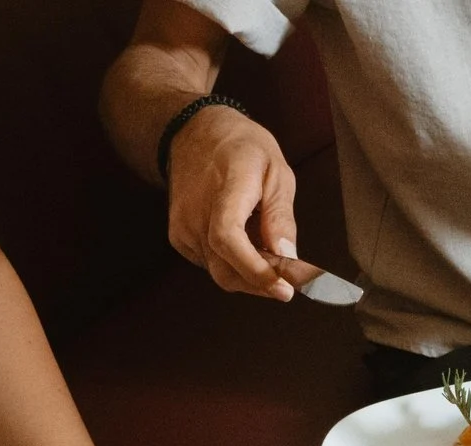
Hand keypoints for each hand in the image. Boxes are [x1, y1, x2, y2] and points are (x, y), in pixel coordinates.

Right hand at [164, 105, 316, 300]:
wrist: (194, 133)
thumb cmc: (241, 148)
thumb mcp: (276, 171)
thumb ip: (281, 216)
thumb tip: (288, 256)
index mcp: (226, 186)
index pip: (228, 237)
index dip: (255, 270)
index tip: (283, 288)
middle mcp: (196, 211)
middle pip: (226, 268)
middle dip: (262, 284)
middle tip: (291, 283)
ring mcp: (183, 226)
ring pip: (220, 273)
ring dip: (251, 277)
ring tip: (273, 261)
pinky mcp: (179, 237)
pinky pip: (211, 265)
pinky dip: (234, 268)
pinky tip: (249, 250)